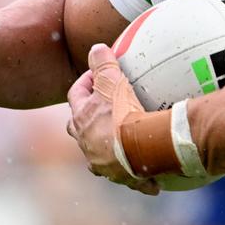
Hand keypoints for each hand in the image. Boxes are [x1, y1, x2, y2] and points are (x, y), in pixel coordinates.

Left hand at [66, 44, 158, 194]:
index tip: (95, 77)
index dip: (84, 84)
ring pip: (99, 154)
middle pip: (80, 129)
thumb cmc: (122, 115)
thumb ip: (103, 63)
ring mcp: (102, 164)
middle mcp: (87, 145)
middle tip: (103, 109)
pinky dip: (136, 175)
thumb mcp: (112, 83)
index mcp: (82, 121)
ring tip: (123, 140)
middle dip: (88, 119)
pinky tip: (149, 177)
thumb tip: (96, 47)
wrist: (139, 151)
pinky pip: (128, 176)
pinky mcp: (121, 177)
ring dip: (107, 146)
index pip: (75, 97)